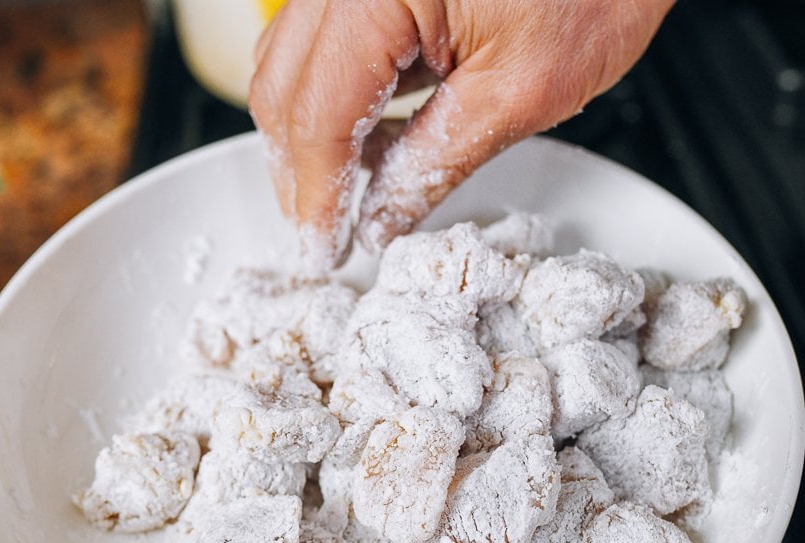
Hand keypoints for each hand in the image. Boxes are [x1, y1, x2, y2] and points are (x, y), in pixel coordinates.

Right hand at [249, 0, 675, 272]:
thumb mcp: (521, 91)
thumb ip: (435, 162)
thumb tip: (380, 218)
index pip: (317, 116)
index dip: (316, 196)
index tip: (324, 249)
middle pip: (282, 83)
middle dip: (298, 167)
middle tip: (328, 232)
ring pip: (291, 56)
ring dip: (311, 129)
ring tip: (350, 190)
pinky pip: (325, 31)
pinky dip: (336, 87)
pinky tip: (370, 131)